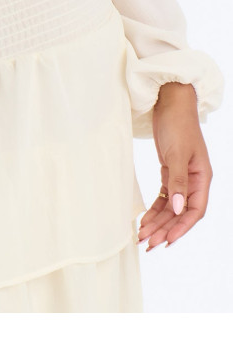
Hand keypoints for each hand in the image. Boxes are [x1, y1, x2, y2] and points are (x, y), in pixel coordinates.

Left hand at [137, 83, 212, 250]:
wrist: (169, 101)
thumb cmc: (177, 123)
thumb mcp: (177, 152)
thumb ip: (178, 181)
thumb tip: (179, 209)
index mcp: (202, 177)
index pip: (195, 211)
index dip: (182, 228)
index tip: (167, 241)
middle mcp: (194, 180)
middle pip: (181, 212)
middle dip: (165, 229)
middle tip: (148, 243)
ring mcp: (182, 176)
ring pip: (171, 206)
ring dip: (158, 221)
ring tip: (142, 236)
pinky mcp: (169, 170)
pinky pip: (163, 196)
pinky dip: (154, 208)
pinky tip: (144, 219)